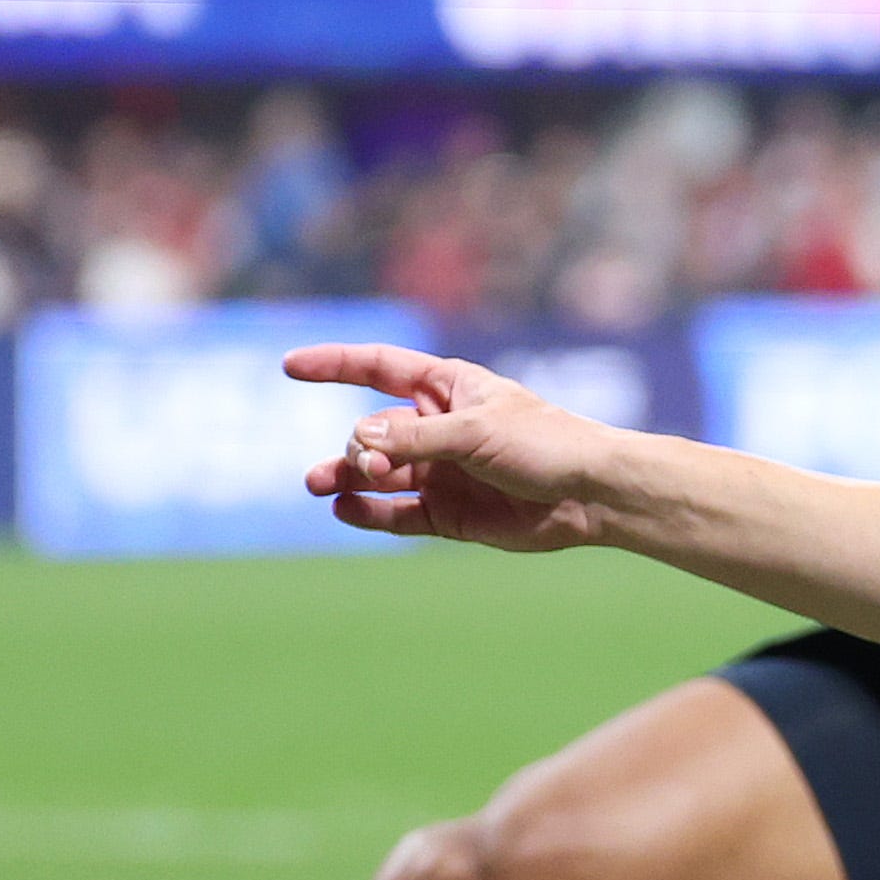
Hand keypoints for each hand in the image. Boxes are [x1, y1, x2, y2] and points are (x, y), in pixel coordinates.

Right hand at [288, 341, 631, 550]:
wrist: (590, 496)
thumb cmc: (545, 445)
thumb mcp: (477, 432)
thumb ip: (415, 437)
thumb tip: (355, 437)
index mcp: (446, 388)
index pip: (376, 367)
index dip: (333, 365)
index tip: (289, 366)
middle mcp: (436, 429)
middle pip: (371, 430)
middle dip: (357, 444)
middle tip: (365, 463)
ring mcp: (439, 472)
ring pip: (376, 473)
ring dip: (346, 477)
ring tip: (321, 485)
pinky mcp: (447, 513)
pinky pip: (394, 513)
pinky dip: (368, 513)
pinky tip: (344, 510)